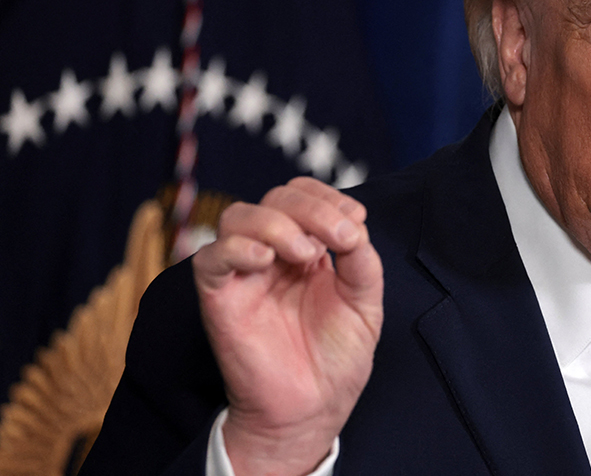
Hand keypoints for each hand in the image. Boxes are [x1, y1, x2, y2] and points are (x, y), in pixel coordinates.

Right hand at [192, 177, 382, 475]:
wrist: (314, 410)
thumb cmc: (338, 358)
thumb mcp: (365, 302)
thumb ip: (362, 260)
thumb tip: (353, 224)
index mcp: (306, 249)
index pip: (303, 196)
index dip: (327, 196)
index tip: (355, 219)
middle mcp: (273, 254)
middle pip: (275, 198)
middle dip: (311, 208)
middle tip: (339, 236)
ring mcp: (245, 274)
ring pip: (239, 217)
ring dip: (277, 223)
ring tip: (306, 254)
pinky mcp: (220, 299)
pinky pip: (209, 258)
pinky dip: (236, 248)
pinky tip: (266, 260)